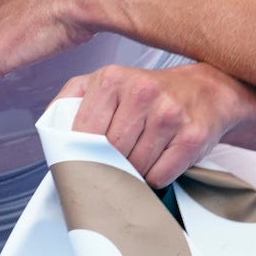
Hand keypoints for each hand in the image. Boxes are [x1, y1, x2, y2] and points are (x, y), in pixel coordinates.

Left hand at [60, 62, 255, 185]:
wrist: (205, 90)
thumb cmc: (148, 92)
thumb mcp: (105, 82)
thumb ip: (71, 100)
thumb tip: (50, 131)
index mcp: (112, 78)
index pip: (83, 133)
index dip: (80, 155)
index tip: (80, 165)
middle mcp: (142, 92)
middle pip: (109, 153)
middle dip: (108, 165)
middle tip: (112, 164)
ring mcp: (169, 114)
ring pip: (135, 167)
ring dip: (133, 173)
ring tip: (138, 157)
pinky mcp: (192, 136)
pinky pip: (160, 176)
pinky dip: (155, 177)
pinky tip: (159, 160)